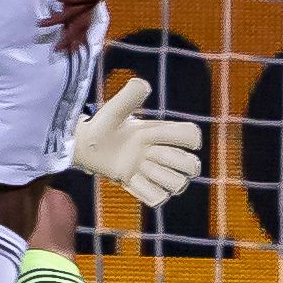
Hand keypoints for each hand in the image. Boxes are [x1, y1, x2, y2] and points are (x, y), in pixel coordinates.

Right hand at [41, 0, 105, 53]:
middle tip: (58, 49)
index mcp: (90, 6)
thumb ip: (68, 6)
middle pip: (80, 26)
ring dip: (55, 20)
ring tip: (41, 24)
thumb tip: (61, 20)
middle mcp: (93, 5)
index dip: (76, 39)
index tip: (67, 51)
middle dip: (69, 38)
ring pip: (72, 16)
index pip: (83, 27)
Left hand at [73, 78, 201, 206]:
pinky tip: (129, 178)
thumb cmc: (104, 126)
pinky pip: (159, 198)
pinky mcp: (151, 191)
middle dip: (165, 159)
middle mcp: (170, 155)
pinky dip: (142, 189)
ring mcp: (161, 175)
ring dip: (154, 175)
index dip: (179, 138)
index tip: (149, 134)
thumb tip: (141, 84)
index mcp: (168, 134)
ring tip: (136, 166)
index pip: (194, 138)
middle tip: (143, 152)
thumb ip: (128, 97)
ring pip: (177, 185)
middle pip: (193, 167)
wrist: (89, 148)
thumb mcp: (114, 110)